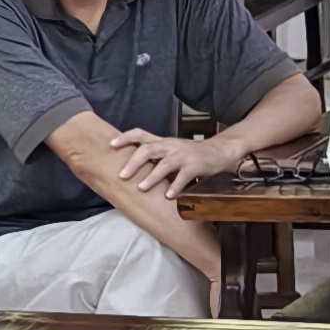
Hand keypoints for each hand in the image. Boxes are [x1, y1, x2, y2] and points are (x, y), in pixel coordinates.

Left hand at [106, 125, 222, 199]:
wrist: (217, 151)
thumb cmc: (189, 153)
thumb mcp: (170, 148)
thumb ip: (153, 153)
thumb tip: (129, 162)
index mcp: (161, 141)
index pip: (140, 133)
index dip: (125, 138)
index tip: (111, 145)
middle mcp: (170, 146)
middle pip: (148, 149)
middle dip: (134, 162)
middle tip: (122, 175)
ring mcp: (183, 156)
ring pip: (164, 164)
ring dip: (152, 177)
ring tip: (141, 187)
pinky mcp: (195, 166)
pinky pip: (183, 177)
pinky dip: (175, 187)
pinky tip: (168, 196)